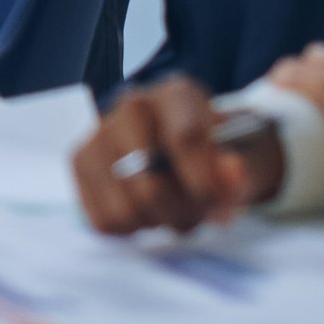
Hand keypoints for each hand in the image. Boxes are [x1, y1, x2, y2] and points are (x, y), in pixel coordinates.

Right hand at [71, 76, 282, 235]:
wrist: (189, 151)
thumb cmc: (217, 155)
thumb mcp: (243, 161)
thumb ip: (240, 173)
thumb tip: (229, 174)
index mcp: (176, 96)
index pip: (185, 138)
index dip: (204, 183)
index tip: (215, 206)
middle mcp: (132, 106)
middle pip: (150, 184)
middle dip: (181, 213)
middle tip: (197, 214)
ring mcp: (100, 133)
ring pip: (125, 208)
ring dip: (157, 223)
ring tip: (173, 212)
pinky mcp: (80, 161)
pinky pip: (103, 219)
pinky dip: (131, 228)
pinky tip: (146, 211)